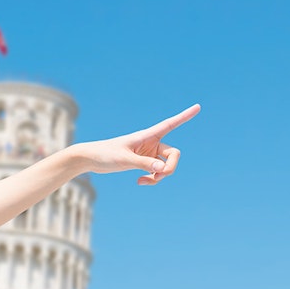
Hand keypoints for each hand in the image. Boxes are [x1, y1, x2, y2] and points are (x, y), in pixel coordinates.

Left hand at [71, 104, 199, 185]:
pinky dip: (152, 178)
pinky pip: (156, 172)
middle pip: (174, 155)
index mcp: (147, 135)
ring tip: (143, 182)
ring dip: (159, 176)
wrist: (91, 159)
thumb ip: (143, 163)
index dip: (185, 116)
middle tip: (157, 177)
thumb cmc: (105, 154)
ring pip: (165, 166)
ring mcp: (148, 153)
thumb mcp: (124, 160)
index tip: (198, 107)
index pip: (170, 124)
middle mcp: (151, 143)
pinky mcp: (143, 162)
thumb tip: (162, 168)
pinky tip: (140, 182)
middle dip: (169, 168)